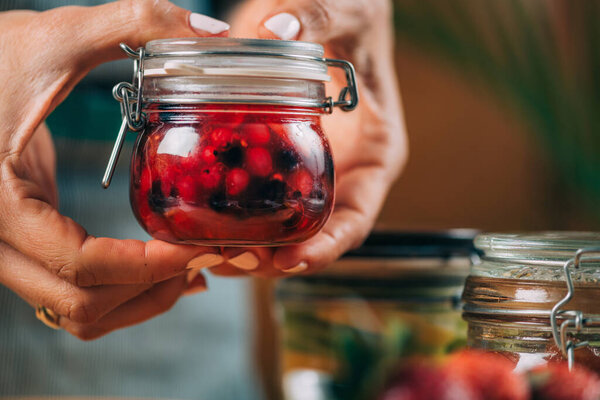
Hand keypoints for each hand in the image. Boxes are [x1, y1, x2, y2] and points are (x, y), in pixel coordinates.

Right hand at [0, 0, 230, 339]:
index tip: (195, 247)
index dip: (145, 266)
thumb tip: (209, 31)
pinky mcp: (25, 240)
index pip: (77, 262)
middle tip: (203, 260)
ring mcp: (7, 246)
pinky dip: (116, 292)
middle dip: (148, 290)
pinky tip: (156, 269)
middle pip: (77, 303)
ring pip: (72, 310)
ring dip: (134, 303)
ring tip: (189, 275)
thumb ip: (132, 23)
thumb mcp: (57, 36)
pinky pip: (69, 290)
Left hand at [212, 0, 406, 276]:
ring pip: (277, 222)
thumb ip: (317, 17)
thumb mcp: (346, 10)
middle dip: (275, 256)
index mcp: (373, 154)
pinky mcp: (271, 154)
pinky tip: (195, 217)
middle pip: (311, 232)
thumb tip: (280, 28)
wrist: (320, 7)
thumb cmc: (353, 11)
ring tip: (207, 251)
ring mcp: (304, 166)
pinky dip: (226, 212)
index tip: (294, 260)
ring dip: (246, 244)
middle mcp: (339, 170)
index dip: (329, 246)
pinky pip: (249, 192)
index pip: (357, 217)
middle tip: (234, 260)